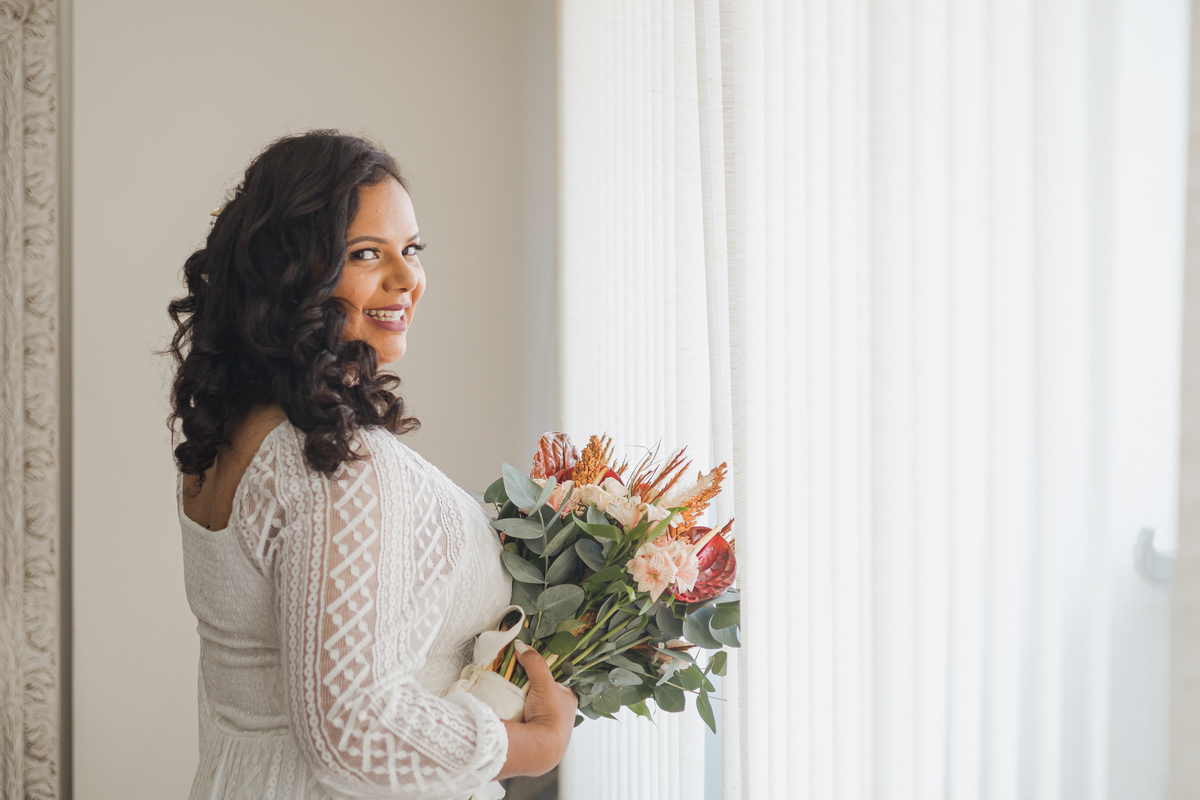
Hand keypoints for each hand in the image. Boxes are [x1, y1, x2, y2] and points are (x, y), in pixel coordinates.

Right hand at [496, 641, 577, 778]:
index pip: (556, 679)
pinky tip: (511, 711)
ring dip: (523, 701)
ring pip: (534, 706)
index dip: (543, 672)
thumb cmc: (550, 715)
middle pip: (543, 692)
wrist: (540, 749)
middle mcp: (562, 712)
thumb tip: (521, 646)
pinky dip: (519, 714)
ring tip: (510, 695)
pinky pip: (527, 719)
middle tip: (515, 680)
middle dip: (530, 687)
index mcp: (569, 699)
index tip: (528, 666)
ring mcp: (549, 725)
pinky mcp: (536, 735)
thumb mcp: (544, 683)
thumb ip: (534, 663)